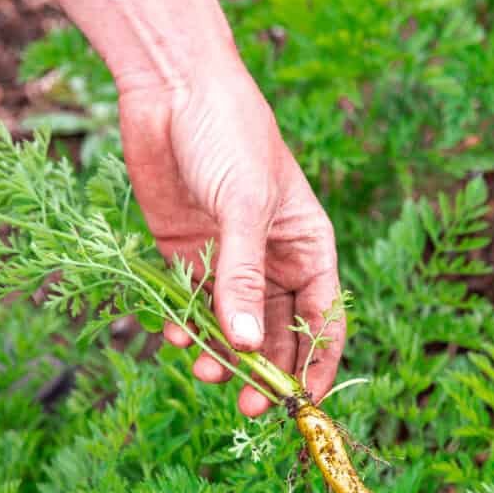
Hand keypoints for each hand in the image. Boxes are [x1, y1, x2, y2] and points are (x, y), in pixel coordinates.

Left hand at [118, 59, 344, 416]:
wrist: (170, 86)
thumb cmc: (228, 134)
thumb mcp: (243, 207)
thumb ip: (242, 278)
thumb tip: (244, 347)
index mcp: (306, 246)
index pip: (323, 318)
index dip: (317, 363)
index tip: (303, 404)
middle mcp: (270, 260)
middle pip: (275, 332)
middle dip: (263, 370)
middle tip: (248, 406)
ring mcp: (226, 260)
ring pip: (229, 326)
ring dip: (219, 355)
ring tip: (203, 373)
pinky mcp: (184, 255)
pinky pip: (188, 305)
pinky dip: (183, 325)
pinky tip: (174, 336)